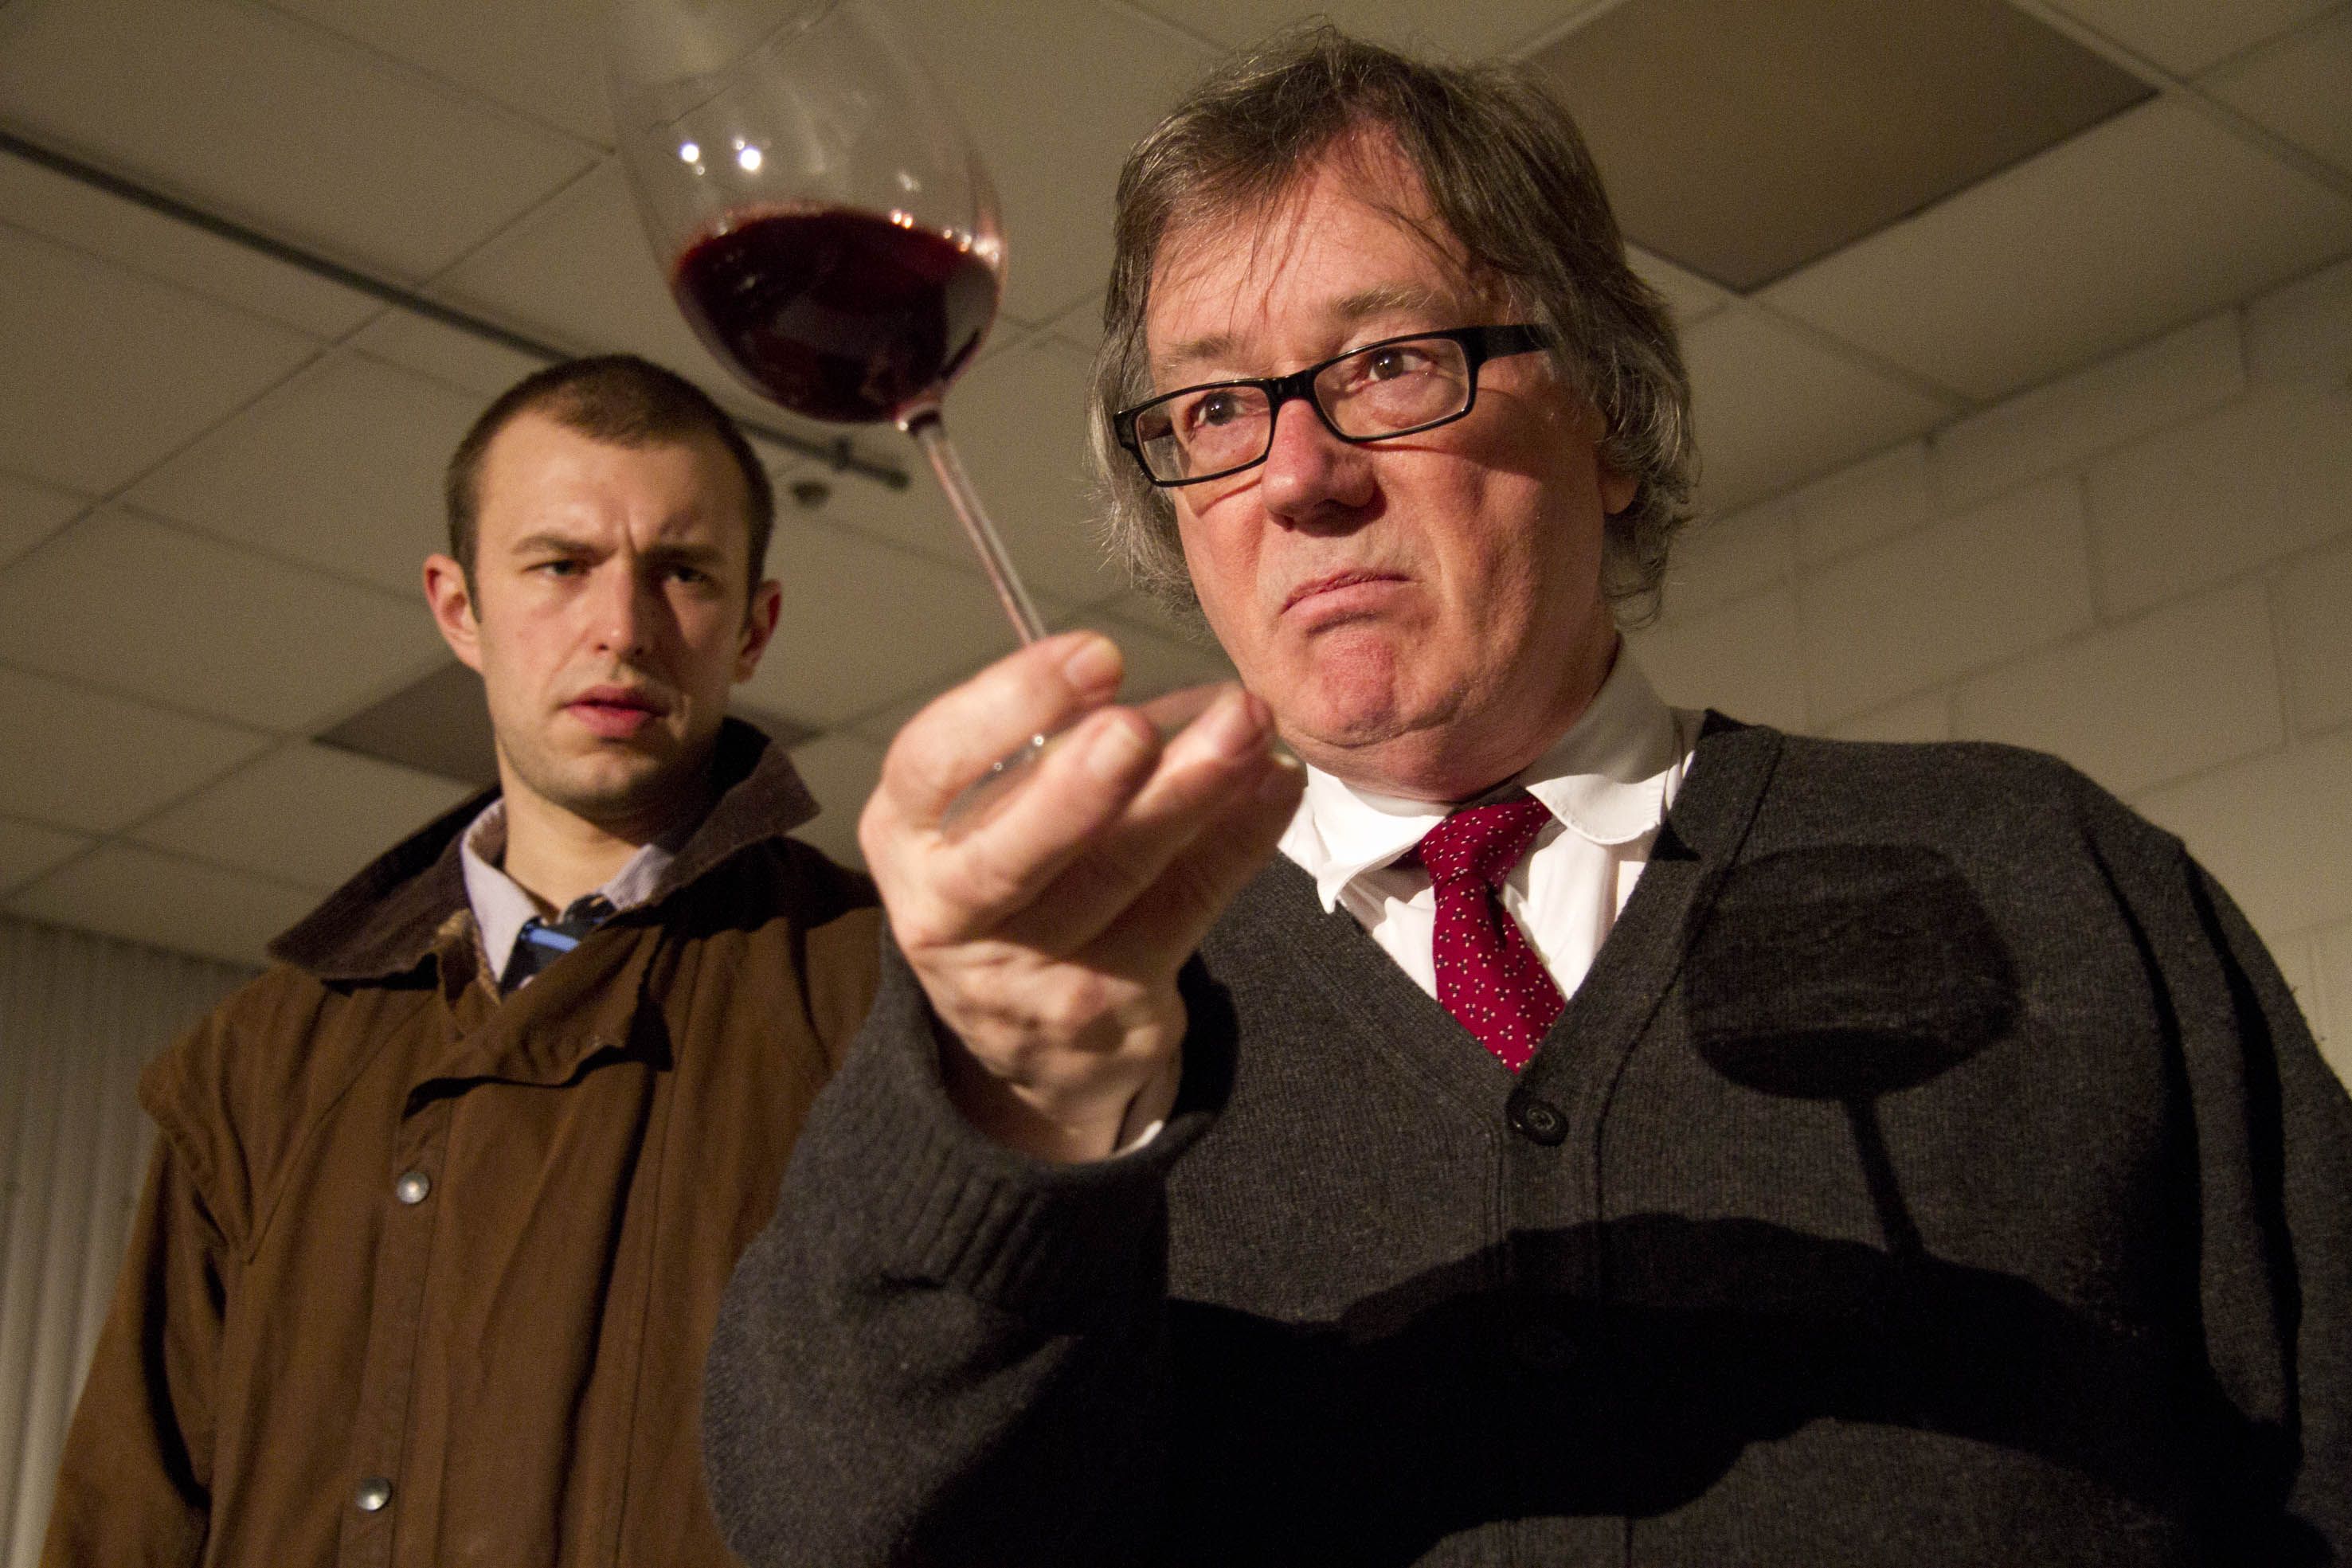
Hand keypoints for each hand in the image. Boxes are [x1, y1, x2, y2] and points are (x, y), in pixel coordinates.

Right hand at [860, 631, 1302, 1161]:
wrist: (1024, 1027)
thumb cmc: (1012, 865)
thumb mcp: (990, 804)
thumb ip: (1047, 745)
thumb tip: (1140, 681)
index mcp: (905, 833)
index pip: (932, 766)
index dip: (1008, 706)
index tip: (1097, 655)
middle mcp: (946, 912)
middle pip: (1009, 858)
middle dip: (1078, 791)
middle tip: (1135, 731)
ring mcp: (1028, 974)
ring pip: (1116, 881)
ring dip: (1191, 796)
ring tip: (1246, 728)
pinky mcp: (1109, 1007)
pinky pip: (1185, 910)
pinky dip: (1239, 840)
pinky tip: (1277, 783)